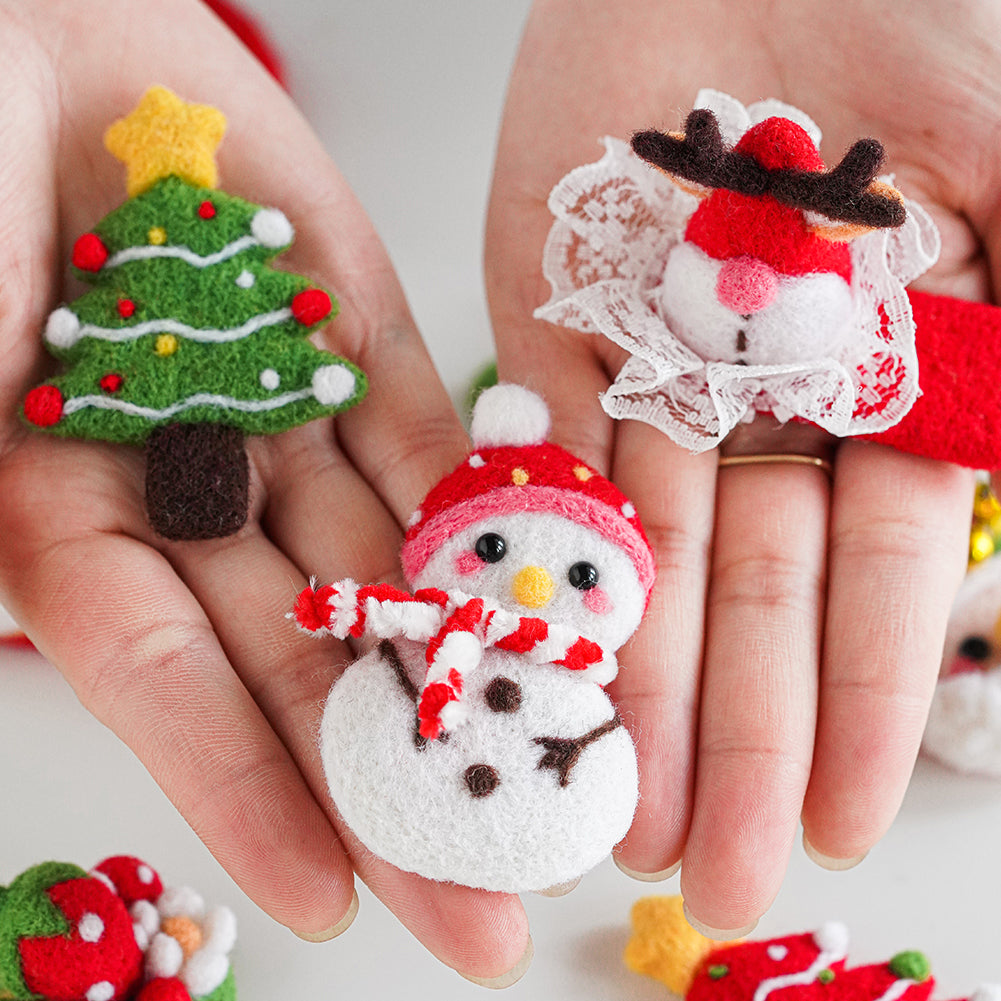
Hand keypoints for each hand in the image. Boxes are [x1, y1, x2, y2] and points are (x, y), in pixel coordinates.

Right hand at [0, 0, 528, 980]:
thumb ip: (1, 536)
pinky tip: (570, 598)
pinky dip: (494, 515)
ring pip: (393, 570)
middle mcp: (195, 496)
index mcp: (70, 528)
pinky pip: (434, 444)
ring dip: (476, 669)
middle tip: (488, 906)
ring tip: (561, 770)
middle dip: (400, 781)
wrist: (23, 39)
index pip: (174, 697)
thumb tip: (10, 646)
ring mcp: (287, 419)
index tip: (329, 907)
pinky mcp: (358, 339)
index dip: (245, 802)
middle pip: (310, 664)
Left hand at [486, 0, 982, 933]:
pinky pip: (541, 470)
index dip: (860, 711)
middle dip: (739, 740)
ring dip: (635, 691)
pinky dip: (538, 568)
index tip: (839, 834)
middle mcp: (766, 408)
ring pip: (640, 561)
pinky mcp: (546, 333)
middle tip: (714, 878)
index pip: (874, 582)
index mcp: (890, 391)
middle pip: (751, 602)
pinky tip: (538, 674)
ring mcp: (648, 379)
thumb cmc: (912, 36)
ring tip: (625, 821)